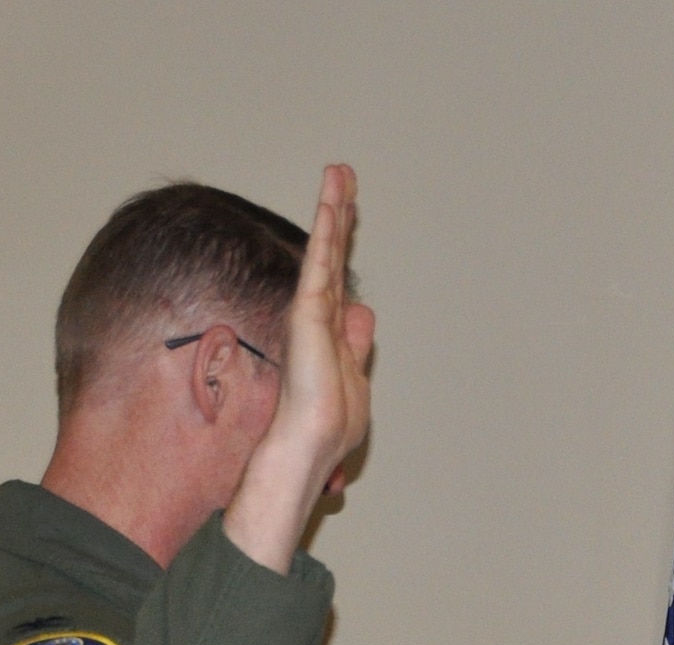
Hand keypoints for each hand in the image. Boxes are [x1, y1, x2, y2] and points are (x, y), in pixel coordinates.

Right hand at [224, 164, 375, 571]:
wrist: (309, 444)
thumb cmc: (328, 424)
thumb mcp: (355, 377)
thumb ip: (357, 343)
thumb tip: (364, 312)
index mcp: (330, 327)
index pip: (339, 275)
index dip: (344, 241)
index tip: (349, 209)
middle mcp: (318, 312)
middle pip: (331, 252)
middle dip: (338, 211)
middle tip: (342, 172)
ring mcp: (312, 310)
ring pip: (326, 250)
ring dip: (333, 209)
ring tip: (339, 172)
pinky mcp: (309, 313)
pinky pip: (320, 265)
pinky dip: (326, 234)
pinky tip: (332, 207)